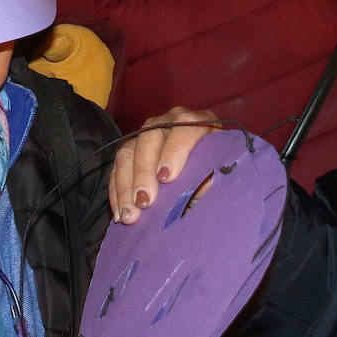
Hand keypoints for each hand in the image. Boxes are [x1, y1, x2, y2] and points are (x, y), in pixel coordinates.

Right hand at [108, 107, 218, 224]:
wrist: (206, 170)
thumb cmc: (216, 171)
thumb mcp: (219, 172)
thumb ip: (211, 179)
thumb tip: (200, 192)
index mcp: (198, 122)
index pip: (185, 127)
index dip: (175, 151)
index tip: (167, 177)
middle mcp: (170, 122)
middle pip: (150, 137)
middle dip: (144, 170)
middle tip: (144, 201)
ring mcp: (147, 135)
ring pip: (128, 152)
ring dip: (126, 185)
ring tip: (129, 214)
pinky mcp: (131, 151)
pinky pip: (117, 168)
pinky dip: (117, 191)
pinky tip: (120, 212)